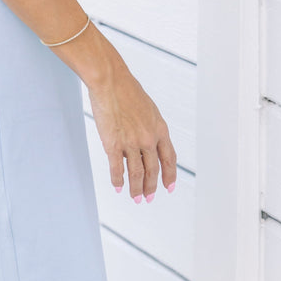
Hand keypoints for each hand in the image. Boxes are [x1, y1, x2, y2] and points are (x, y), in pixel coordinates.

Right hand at [87, 66, 177, 202]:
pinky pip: (117, 168)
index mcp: (159, 128)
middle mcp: (148, 138)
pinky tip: (118, 187)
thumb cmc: (126, 90)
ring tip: (136, 198)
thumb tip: (144, 143)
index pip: (169, 158)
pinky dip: (118, 180)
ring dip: (136, 189)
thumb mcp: (147, 108)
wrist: (110, 81)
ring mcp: (131, 142)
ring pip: (136, 173)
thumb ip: (149, 127)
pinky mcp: (113, 144)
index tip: (169, 187)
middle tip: (149, 198)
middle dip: (151, 186)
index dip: (170, 175)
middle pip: (153, 170)